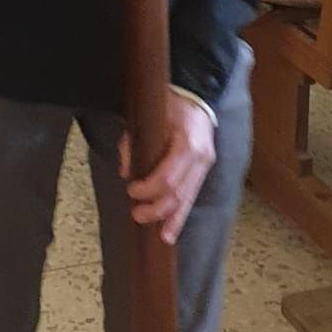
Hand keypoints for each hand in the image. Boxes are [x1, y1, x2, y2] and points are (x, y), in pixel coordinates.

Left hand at [120, 90, 215, 245]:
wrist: (196, 94)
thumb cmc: (169, 103)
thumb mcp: (147, 118)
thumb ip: (133, 144)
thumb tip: (125, 172)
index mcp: (187, 144)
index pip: (167, 178)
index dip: (148, 190)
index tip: (131, 190)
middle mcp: (201, 158)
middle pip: (179, 194)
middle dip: (157, 209)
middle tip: (137, 215)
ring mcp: (206, 164)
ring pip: (189, 198)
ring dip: (173, 219)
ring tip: (162, 237)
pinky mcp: (206, 168)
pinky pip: (193, 194)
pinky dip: (182, 212)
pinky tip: (173, 228)